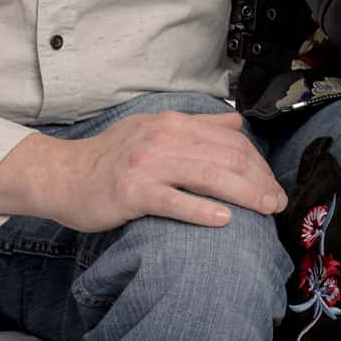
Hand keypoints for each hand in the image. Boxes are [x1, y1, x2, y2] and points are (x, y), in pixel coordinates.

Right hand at [0, 109, 286, 231]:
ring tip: (266, 209)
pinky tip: (224, 220)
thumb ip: (197, 126)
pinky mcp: (133, 192)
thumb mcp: (154, 130)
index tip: (273, 183)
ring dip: (244, 193)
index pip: (230, 139)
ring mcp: (149, 165)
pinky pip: (175, 200)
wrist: (62, 175)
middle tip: (278, 202)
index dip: (258, 162)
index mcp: (174, 123)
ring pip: (209, 175)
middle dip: (259, 179)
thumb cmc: (111, 157)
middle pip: (227, 156)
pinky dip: (202, 209)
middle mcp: (165, 138)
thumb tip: (236, 120)